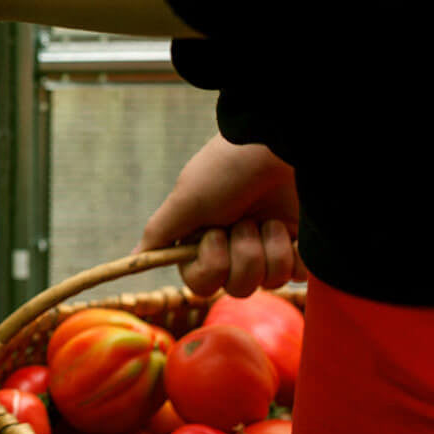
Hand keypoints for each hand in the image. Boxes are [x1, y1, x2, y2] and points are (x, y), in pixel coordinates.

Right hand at [136, 134, 304, 297]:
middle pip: (236, 288)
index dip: (211, 266)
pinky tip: (292, 231)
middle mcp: (233, 246)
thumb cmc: (228, 168)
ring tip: (270, 220)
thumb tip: (134, 256)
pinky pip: (298, 276)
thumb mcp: (185, 199)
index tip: (215, 234)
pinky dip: (295, 255)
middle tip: (246, 223)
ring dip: (269, 250)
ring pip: (269, 283)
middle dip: (243, 256)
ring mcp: (268, 247)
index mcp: (203, 239)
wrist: (280, 146)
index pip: (201, 283)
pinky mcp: (300, 246)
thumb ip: (159, 232)